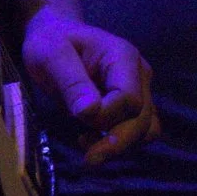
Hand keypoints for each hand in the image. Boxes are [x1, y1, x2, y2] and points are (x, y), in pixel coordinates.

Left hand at [18, 4, 158, 162]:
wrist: (55, 36)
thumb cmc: (51, 42)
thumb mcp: (51, 56)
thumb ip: (72, 83)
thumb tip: (90, 113)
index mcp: (123, 56)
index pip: (130, 98)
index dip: (108, 116)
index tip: (79, 120)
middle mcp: (139, 74)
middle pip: (142, 118)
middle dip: (117, 141)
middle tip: (89, 159)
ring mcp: (140, 90)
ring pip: (145, 129)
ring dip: (120, 144)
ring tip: (86, 144)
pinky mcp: (131, 106)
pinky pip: (137, 131)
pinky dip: (118, 141)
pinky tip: (91, 140)